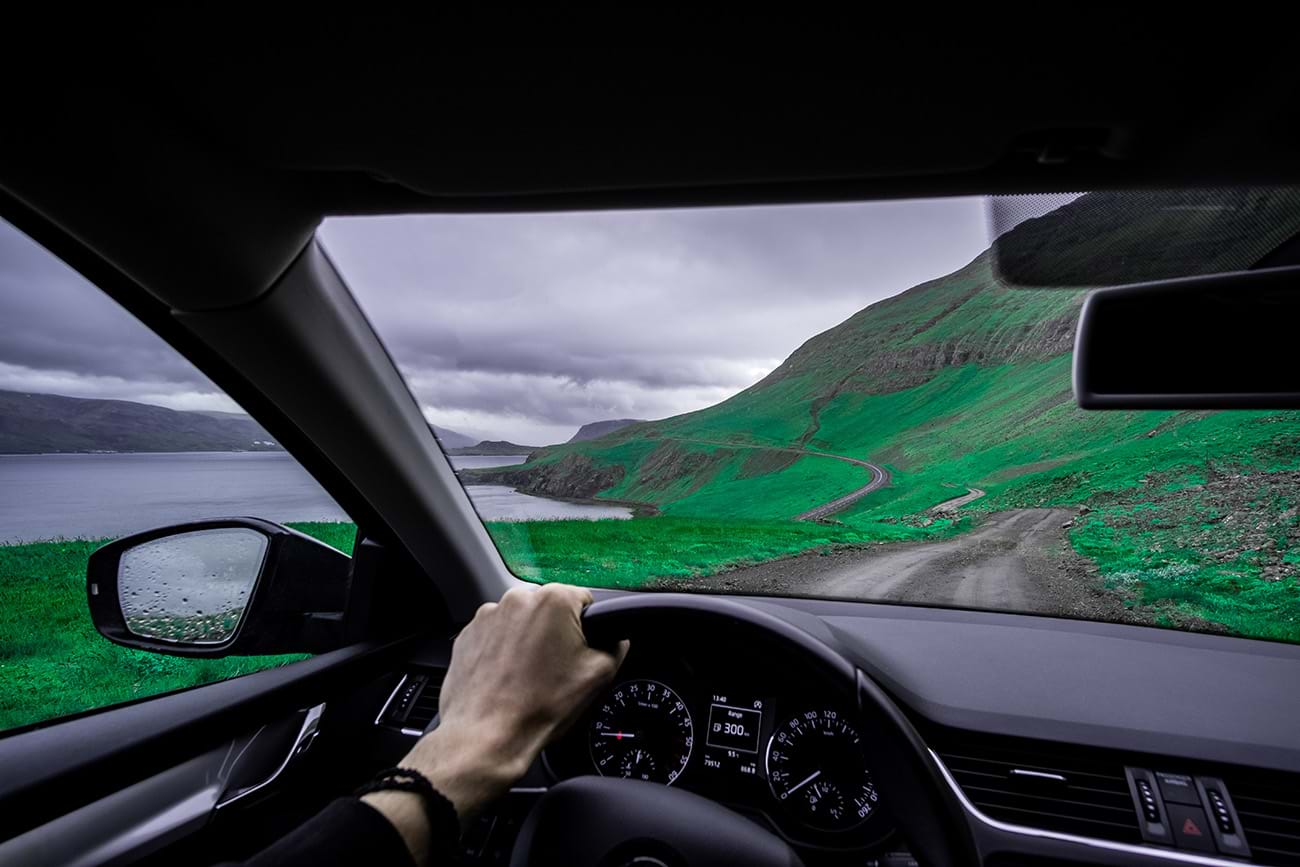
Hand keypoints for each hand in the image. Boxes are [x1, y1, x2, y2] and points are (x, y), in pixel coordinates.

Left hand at [364, 583, 626, 859]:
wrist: (488, 735)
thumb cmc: (540, 706)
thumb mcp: (598, 676)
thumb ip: (616, 646)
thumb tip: (616, 639)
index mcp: (553, 600)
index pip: (584, 600)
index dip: (588, 629)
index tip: (580, 651)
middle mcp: (517, 599)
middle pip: (550, 609)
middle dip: (556, 633)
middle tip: (556, 668)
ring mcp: (487, 616)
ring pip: (521, 621)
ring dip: (528, 640)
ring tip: (529, 676)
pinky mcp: (467, 635)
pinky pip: (495, 635)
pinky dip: (503, 650)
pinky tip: (508, 678)